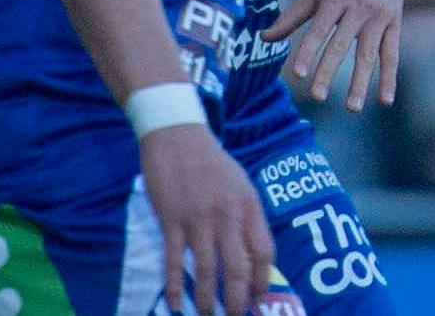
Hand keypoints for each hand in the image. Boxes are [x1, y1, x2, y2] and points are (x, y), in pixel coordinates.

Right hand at [138, 122, 273, 315]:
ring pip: (206, 270)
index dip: (262, 281)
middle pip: (237, 267)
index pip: (263, 252)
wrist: (177, 137)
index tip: (260, 301)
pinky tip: (176, 305)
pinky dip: (175, 286)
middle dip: (238, 299)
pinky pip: (175, 261)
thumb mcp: (241, 185)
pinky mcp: (170, 221)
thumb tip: (252, 255)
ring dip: (208, 299)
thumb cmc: (212, 162)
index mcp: (249, 206)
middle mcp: (227, 216)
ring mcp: (198, 220)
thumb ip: (247, 217)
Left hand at [266, 0, 405, 110]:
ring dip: (360, 82)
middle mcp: (360, 6)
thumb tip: (264, 38)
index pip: (320, 29)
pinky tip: (385, 100)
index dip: (309, 51)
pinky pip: (391, 53)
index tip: (299, 74)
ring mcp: (381, 15)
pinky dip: (389, 77)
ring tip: (351, 107)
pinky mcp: (395, 21)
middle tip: (317, 97)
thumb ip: (293, 14)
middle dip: (329, 71)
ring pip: (369, 54)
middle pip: (343, 45)